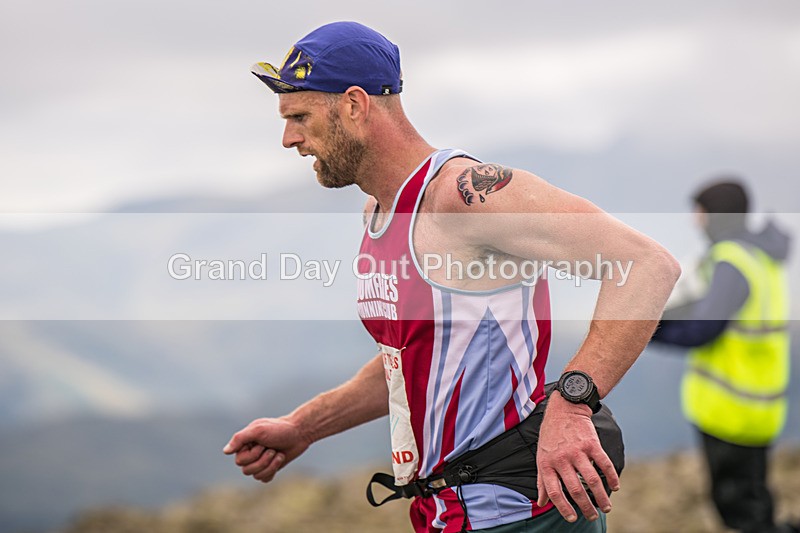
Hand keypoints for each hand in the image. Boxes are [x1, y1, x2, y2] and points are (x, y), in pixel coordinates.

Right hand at [223, 416, 311, 482]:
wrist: (299, 433)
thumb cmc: (279, 429)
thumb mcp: (258, 430)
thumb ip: (240, 438)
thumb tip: (226, 451)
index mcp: (245, 444)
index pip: (239, 461)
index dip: (252, 455)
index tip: (263, 444)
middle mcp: (250, 453)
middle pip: (246, 471)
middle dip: (262, 461)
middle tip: (273, 449)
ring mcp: (260, 462)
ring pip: (256, 476)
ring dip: (270, 466)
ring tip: (278, 454)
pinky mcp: (270, 468)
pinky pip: (264, 479)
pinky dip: (273, 470)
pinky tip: (280, 459)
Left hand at [535, 393, 619, 521]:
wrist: (563, 410)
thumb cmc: (551, 436)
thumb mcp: (541, 456)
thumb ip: (542, 480)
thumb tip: (541, 502)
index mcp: (547, 464)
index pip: (554, 492)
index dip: (563, 508)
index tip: (572, 518)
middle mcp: (561, 459)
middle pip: (575, 489)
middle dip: (586, 507)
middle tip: (592, 516)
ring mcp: (577, 451)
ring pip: (592, 480)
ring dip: (601, 497)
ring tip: (606, 507)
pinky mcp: (591, 443)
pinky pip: (604, 464)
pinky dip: (612, 477)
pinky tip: (615, 486)